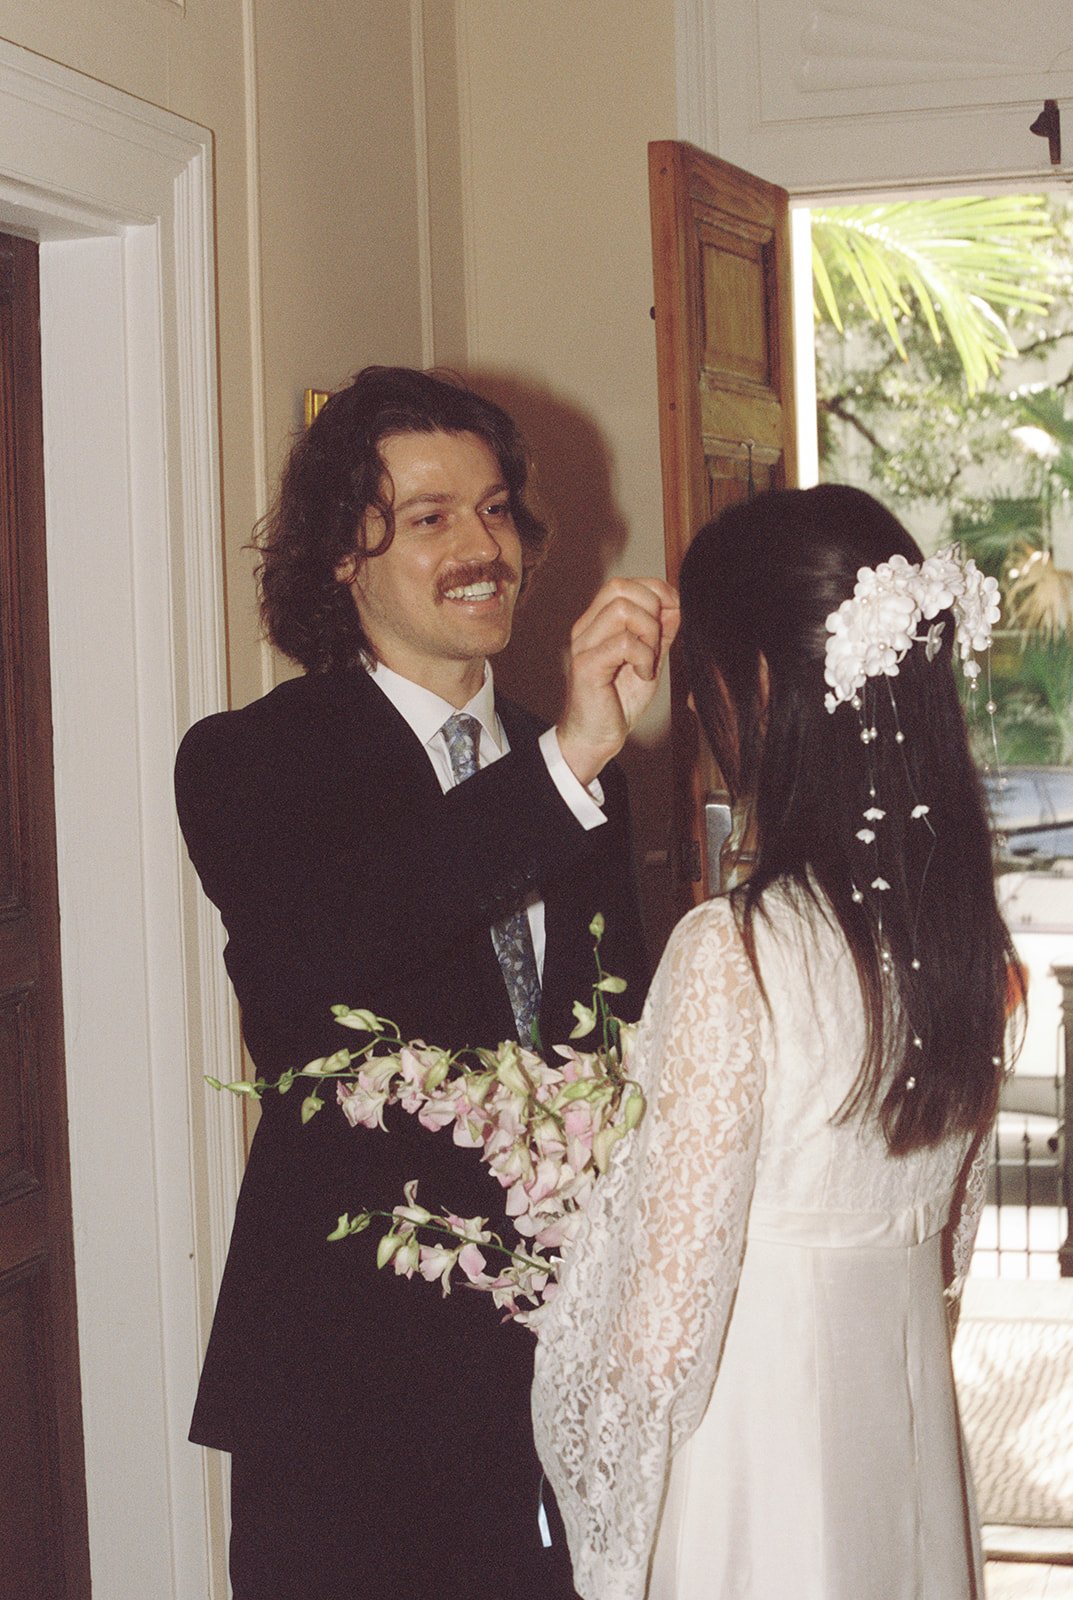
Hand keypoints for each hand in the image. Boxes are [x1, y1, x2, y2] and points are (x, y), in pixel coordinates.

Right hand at [555, 577, 679, 784]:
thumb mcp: (648, 660)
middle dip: (652, 609)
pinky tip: (642, 675)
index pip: (623, 585)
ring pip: (622, 610)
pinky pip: (623, 643)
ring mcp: (583, 645)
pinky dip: (642, 657)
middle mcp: (586, 628)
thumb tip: (676, 605)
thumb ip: (659, 633)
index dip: (654, 590)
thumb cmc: (618, 701)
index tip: (672, 613)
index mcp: (597, 623)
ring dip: (648, 634)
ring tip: (648, 660)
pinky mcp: (586, 666)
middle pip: (620, 588)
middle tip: (656, 642)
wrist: (595, 738)